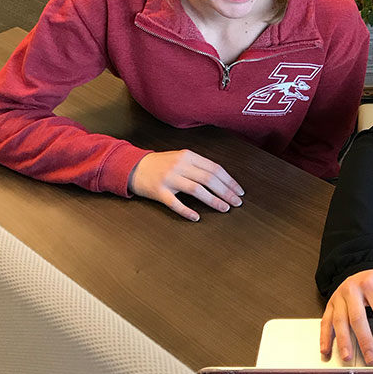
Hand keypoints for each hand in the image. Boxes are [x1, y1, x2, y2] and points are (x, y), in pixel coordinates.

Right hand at [128, 150, 243, 221]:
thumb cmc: (161, 164)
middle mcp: (180, 165)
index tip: (239, 191)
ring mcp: (169, 178)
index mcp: (188, 156)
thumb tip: (223, 179)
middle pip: (209, 179)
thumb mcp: (181, 158)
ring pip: (196, 190)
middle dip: (226, 192)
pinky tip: (197, 217)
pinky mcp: (158, 191)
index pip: (215, 168)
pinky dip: (187, 211)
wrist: (133, 167)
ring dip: (213, 201)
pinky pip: (175, 203)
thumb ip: (199, 166)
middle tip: (237, 202)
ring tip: (225, 208)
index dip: (229, 181)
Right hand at [320, 269, 372, 364]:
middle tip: (371, 358)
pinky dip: (324, 338)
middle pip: (358, 319)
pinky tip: (326, 351)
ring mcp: (339, 299)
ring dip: (343, 341)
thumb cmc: (372, 279)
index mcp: (369, 285)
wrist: (354, 267)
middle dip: (364, 341)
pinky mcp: (330, 305)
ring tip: (348, 357)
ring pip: (340, 322)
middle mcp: (351, 291)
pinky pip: (325, 322)